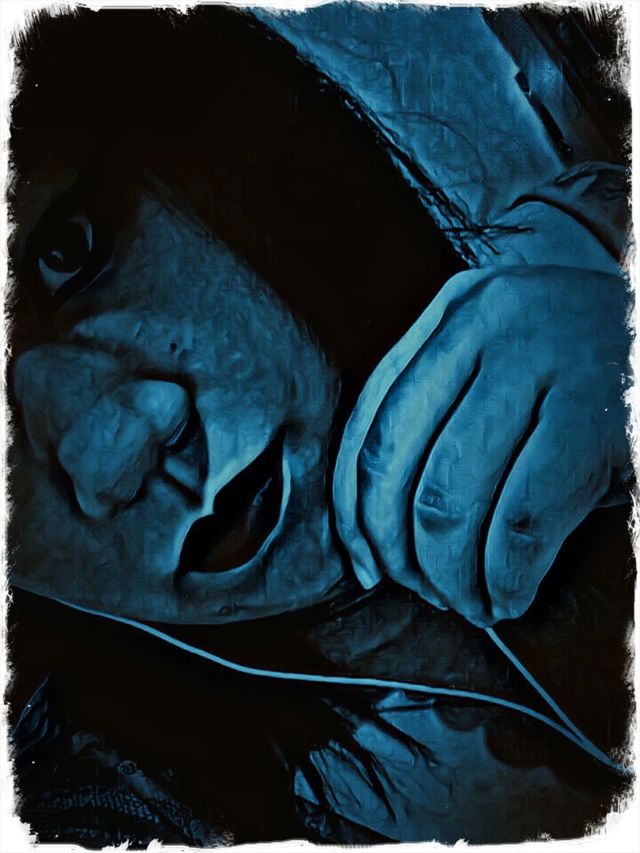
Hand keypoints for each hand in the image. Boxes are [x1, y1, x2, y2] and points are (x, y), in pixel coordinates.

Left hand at [334, 265, 630, 624]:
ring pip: (449, 497)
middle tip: (426, 590)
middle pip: (395, 464)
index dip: (353, 506)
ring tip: (471, 602)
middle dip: (399, 549)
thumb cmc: (598, 372)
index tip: (365, 561)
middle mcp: (489, 321)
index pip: (370, 419)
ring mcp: (545, 358)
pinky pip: (520, 518)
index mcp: (456, 311)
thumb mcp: (513, 363)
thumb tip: (381, 528)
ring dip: (450, 573)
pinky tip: (510, 595)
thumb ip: (448, 413)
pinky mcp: (600, 412)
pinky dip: (506, 575)